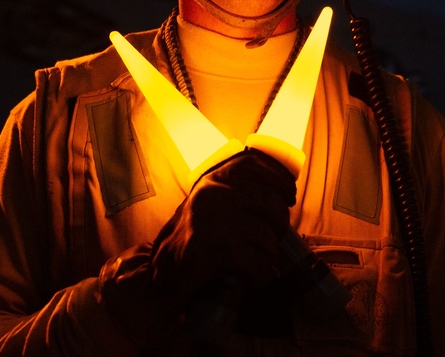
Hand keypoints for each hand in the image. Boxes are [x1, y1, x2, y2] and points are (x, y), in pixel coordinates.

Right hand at [150, 149, 296, 300]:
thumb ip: (230, 196)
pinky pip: (260, 262)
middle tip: (275, 238)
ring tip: (258, 263)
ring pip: (267, 235)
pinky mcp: (218, 249)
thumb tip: (276, 192)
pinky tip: (255, 279)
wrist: (154, 280)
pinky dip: (263, 275)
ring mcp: (215, 219)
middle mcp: (212, 194)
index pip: (251, 164)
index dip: (277, 176)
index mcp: (210, 181)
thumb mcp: (205, 210)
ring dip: (269, 254)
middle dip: (280, 223)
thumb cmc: (186, 245)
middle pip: (269, 200)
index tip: (289, 193)